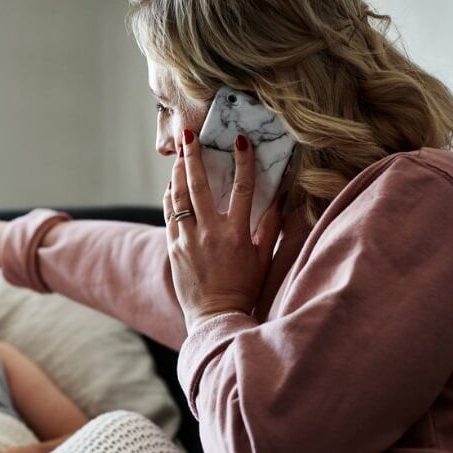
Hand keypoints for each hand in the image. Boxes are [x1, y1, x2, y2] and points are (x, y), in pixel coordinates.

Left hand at [164, 129, 284, 330]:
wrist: (215, 316)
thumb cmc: (245, 287)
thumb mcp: (264, 257)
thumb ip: (271, 225)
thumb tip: (282, 196)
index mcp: (236, 233)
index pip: (242, 189)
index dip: (243, 162)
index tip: (241, 141)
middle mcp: (209, 233)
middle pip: (198, 185)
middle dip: (193, 156)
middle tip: (189, 136)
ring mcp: (187, 239)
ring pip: (178, 197)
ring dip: (178, 172)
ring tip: (180, 153)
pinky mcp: (173, 246)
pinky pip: (170, 214)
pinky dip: (171, 195)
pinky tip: (173, 183)